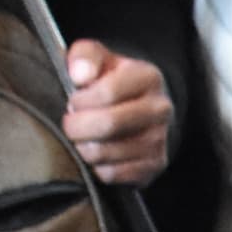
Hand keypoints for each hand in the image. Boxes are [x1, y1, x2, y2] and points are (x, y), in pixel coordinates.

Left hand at [60, 42, 170, 183]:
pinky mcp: (153, 165)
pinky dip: (96, 166)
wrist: (140, 106)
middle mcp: (160, 109)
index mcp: (148, 77)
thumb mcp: (97, 58)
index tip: (74, 101)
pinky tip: (98, 151)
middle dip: (77, 126)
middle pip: (108, 124)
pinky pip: (112, 174)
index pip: (107, 93)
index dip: (81, 100)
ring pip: (105, 153)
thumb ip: (85, 56)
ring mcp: (159, 139)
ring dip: (83, 147)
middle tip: (71, 123)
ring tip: (84, 135)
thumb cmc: (111, 81)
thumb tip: (80, 75)